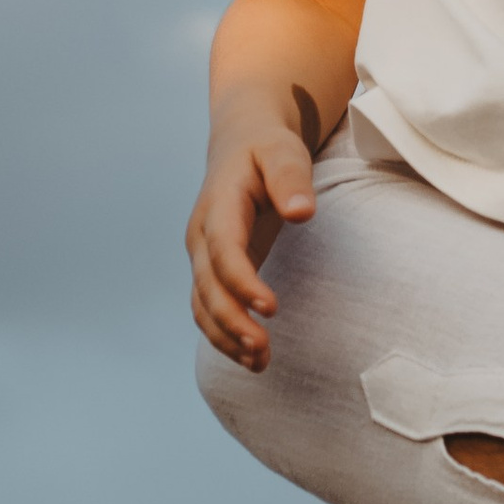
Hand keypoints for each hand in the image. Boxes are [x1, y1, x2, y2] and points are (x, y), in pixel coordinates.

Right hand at [185, 111, 317, 369]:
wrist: (241, 141)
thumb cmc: (266, 147)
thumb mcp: (282, 151)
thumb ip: (291, 179)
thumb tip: (301, 212)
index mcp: (218, 206)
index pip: (224, 252)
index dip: (243, 283)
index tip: (271, 308)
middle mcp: (202, 236)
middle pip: (208, 288)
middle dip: (232, 323)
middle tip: (264, 350)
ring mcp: (203, 255)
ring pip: (203, 306)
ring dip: (226, 337)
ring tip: (260, 362)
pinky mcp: (213, 269)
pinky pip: (209, 308)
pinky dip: (224, 335)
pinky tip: (251, 356)